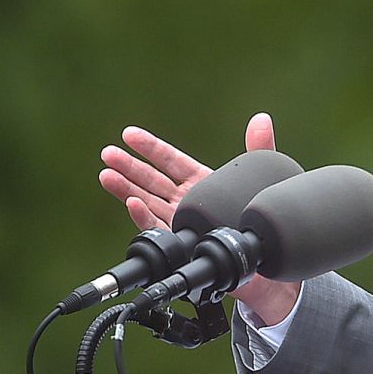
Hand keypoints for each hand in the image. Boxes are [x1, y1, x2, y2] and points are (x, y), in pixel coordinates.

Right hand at [98, 113, 300, 323]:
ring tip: (106, 175)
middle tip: (108, 153)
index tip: (129, 134)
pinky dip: (143, 216)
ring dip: (126, 189)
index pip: (170, 160)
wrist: (266, 255)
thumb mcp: (262, 177)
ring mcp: (181, 221)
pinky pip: (158, 228)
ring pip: (147, 202)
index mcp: (201, 181)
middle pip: (152, 180)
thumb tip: (261, 119)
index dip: (150, 147)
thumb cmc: (260, 217)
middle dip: (129, 166)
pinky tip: (132, 203)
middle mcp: (186, 200)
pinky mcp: (182, 242)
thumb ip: (259, 148)